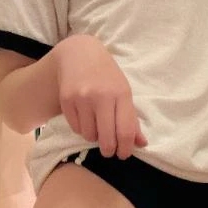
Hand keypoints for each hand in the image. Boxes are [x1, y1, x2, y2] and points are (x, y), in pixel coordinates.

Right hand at [52, 34, 147, 158]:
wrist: (79, 53)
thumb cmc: (107, 75)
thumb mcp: (123, 91)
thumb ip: (131, 119)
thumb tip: (141, 144)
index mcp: (121, 94)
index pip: (125, 130)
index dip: (126, 148)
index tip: (124, 154)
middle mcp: (101, 96)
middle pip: (107, 138)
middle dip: (109, 150)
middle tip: (110, 151)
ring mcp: (82, 98)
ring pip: (89, 135)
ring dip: (94, 137)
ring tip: (96, 126)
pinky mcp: (66, 100)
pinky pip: (76, 128)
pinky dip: (81, 128)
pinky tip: (85, 117)